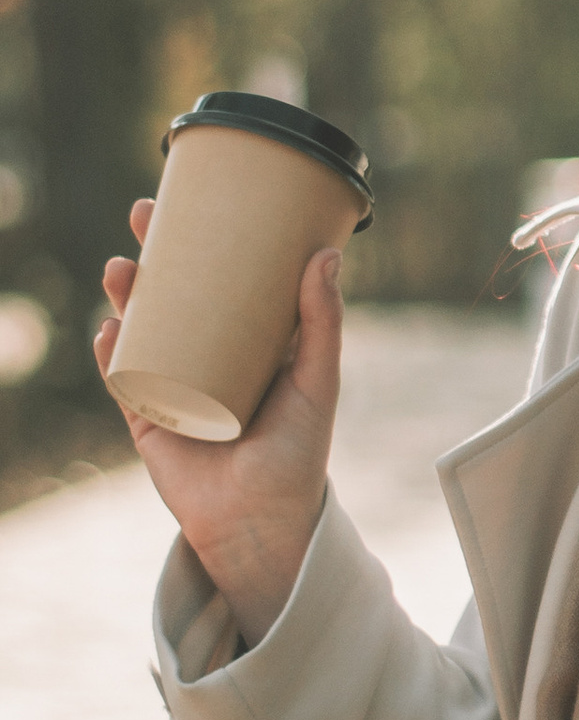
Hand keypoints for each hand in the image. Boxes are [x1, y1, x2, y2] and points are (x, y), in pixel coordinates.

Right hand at [96, 197, 340, 644]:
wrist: (262, 522)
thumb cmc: (299, 451)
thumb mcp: (317, 380)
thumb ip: (322, 322)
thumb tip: (326, 254)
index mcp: (251, 341)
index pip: (226, 277)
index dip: (208, 238)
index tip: (198, 196)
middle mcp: (210, 356)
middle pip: (175, 291)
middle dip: (155, 251)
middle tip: (145, 215)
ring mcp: (175, 384)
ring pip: (143, 326)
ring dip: (126, 293)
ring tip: (121, 270)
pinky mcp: (148, 420)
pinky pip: (123, 378)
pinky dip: (113, 353)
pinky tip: (111, 330)